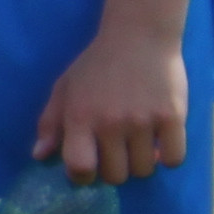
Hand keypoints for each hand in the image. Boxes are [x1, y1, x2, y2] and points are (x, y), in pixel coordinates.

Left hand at [36, 26, 189, 185]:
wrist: (139, 36)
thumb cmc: (96, 65)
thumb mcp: (65, 88)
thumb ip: (50, 123)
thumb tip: (39, 156)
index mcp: (80, 116)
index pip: (80, 167)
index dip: (82, 176)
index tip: (89, 168)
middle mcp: (111, 122)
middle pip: (115, 176)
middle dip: (113, 170)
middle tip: (116, 153)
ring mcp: (143, 121)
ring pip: (143, 170)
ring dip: (140, 163)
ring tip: (137, 144)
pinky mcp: (172, 117)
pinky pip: (173, 159)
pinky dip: (168, 157)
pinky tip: (159, 142)